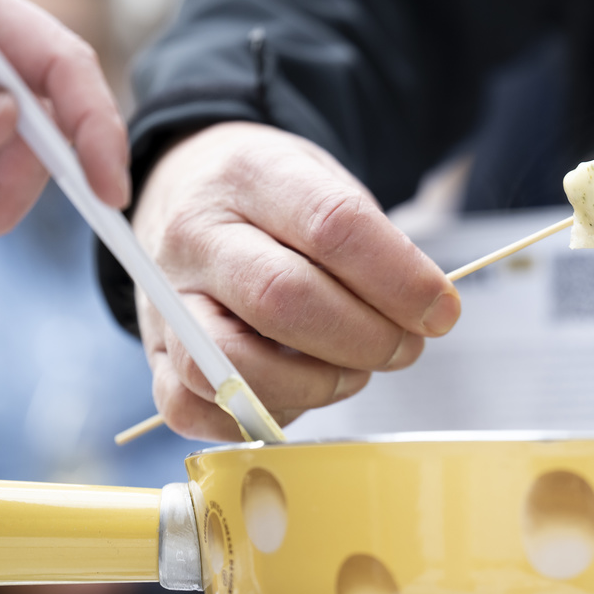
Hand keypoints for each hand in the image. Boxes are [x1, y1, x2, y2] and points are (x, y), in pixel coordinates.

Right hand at [132, 122, 461, 439]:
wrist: (185, 189)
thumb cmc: (272, 200)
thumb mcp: (325, 185)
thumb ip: (372, 245)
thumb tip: (424, 315)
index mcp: (250, 174)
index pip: (332, 227)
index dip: (400, 279)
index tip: (441, 311)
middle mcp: (195, 234)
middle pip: (284, 299)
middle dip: (364, 338)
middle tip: (403, 348)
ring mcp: (163, 299)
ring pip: (232, 365)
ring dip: (315, 386)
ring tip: (351, 372)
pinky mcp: (152, 355)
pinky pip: (191, 409)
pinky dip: (254, 418)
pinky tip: (294, 394)